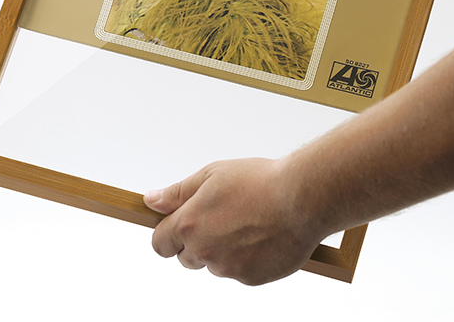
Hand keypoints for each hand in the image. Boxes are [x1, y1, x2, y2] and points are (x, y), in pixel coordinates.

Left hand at [144, 158, 322, 284]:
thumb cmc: (261, 181)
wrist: (303, 198)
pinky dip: (248, 258)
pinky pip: (241, 272)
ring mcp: (228, 268)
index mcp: (189, 223)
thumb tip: (151, 200)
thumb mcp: (213, 174)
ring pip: (215, 265)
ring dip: (224, 250)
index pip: (160, 242)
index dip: (169, 233)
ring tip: (250, 222)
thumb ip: (178, 192)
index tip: (181, 224)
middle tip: (223, 218)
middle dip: (197, 242)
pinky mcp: (251, 279)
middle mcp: (204, 250)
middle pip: (186, 257)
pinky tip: (264, 235)